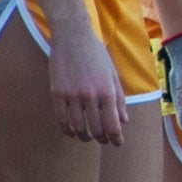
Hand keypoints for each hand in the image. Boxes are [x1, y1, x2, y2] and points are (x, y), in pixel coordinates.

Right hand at [50, 24, 129, 144]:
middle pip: (96, 128)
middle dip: (102, 138)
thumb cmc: (96, 54)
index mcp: (107, 91)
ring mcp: (72, 95)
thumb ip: (119, 98)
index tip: (117, 144)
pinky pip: (61, 119)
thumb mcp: (113, 74)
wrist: (73, 37)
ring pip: (78, 126)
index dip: (116, 138)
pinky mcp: (57, 93)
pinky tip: (72, 132)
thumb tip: (124, 121)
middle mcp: (90, 95)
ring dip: (84, 136)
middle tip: (104, 141)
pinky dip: (67, 129)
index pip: (113, 124)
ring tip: (88, 137)